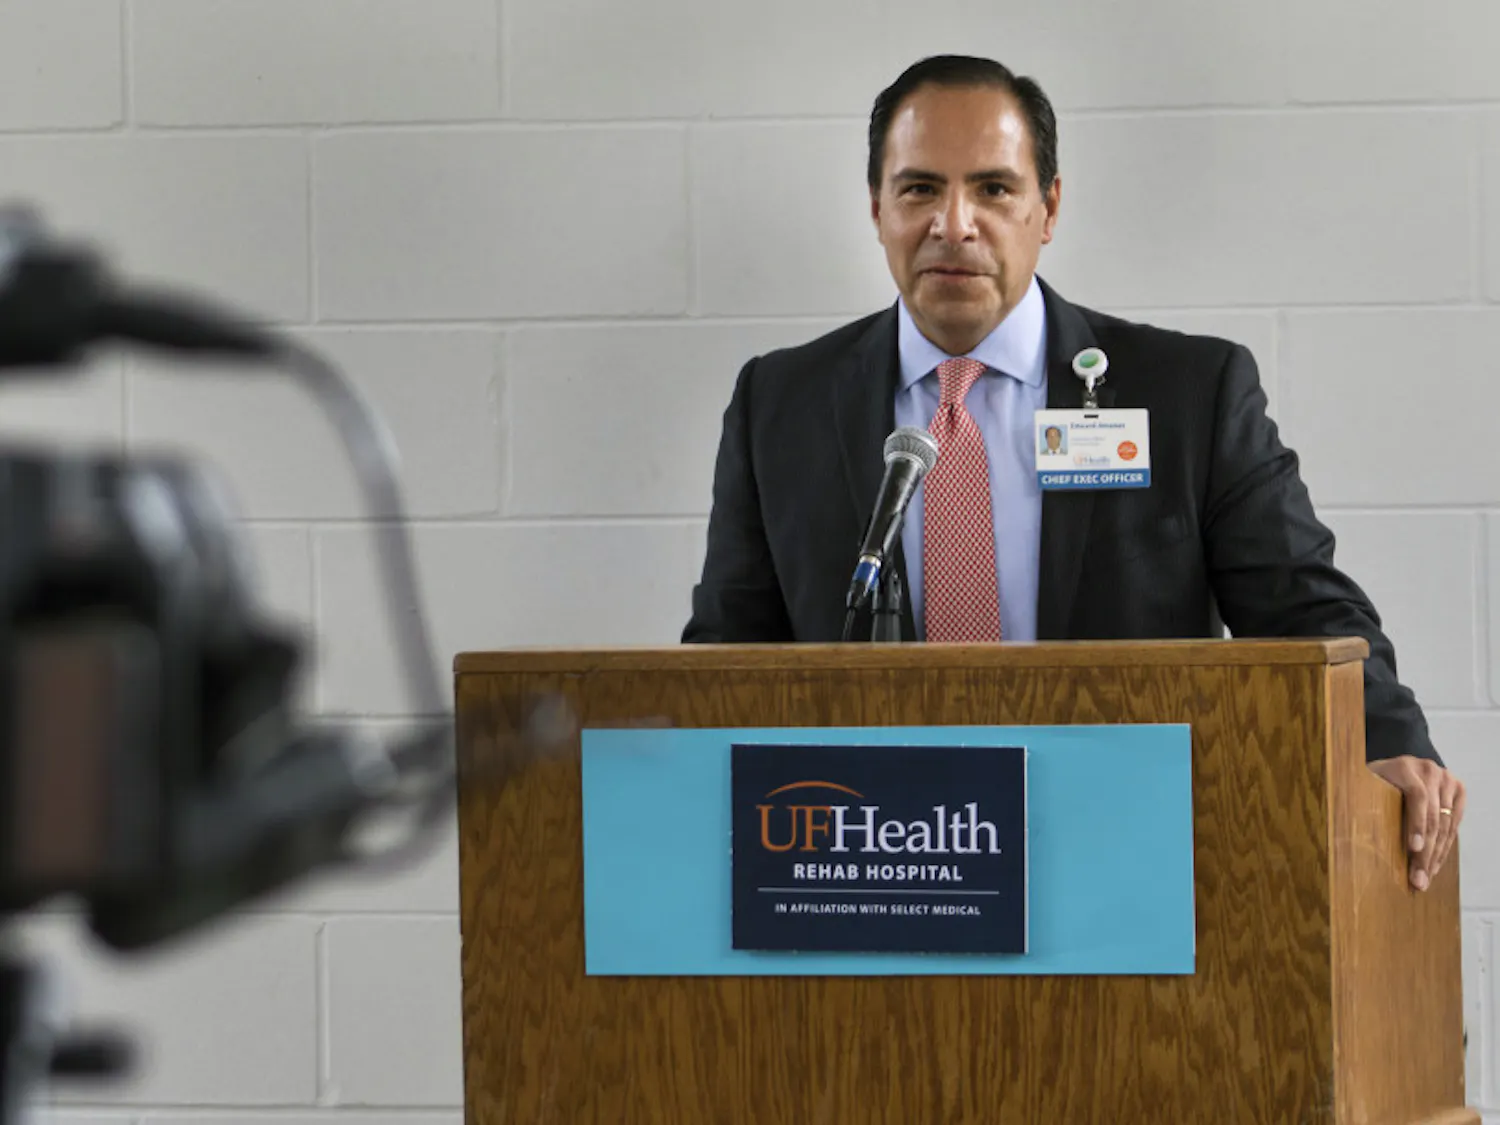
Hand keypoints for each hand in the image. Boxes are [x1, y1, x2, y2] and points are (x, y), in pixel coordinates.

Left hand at [1367, 755, 1465, 890]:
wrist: (1393, 767)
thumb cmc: (1371, 780)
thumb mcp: (1362, 784)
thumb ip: (1356, 798)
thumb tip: (1338, 831)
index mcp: (1404, 766)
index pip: (1418, 796)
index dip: (1417, 823)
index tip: (1413, 848)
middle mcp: (1429, 770)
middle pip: (1433, 816)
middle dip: (1426, 852)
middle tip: (1418, 879)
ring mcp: (1446, 780)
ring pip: (1446, 825)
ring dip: (1436, 856)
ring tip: (1425, 879)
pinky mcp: (1458, 791)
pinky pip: (1454, 825)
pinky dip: (1444, 848)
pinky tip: (1434, 865)